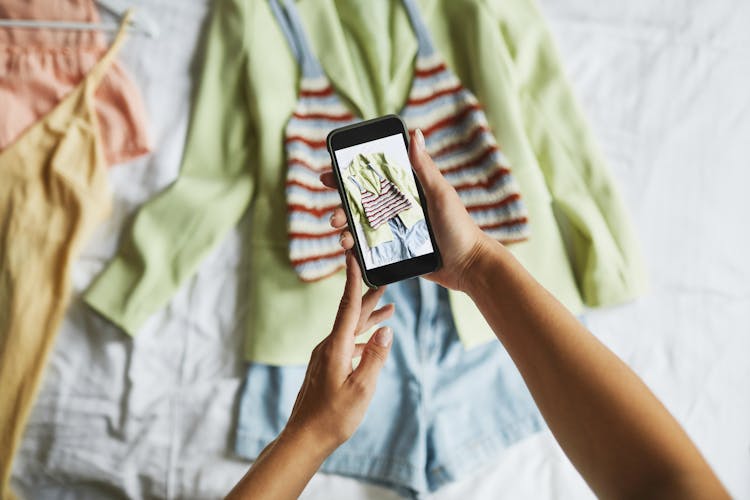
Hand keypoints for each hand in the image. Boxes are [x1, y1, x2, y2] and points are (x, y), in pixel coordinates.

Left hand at [283, 252, 394, 453]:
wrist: (304, 438)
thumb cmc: (333, 417)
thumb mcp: (362, 389)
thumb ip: (375, 357)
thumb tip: (387, 330)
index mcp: (335, 347)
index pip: (348, 306)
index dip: (353, 280)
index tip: (353, 256)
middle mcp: (328, 347)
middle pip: (351, 315)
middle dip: (368, 298)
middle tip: (384, 282)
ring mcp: (325, 357)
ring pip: (350, 330)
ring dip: (368, 319)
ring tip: (388, 310)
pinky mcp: (325, 367)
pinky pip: (346, 344)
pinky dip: (362, 338)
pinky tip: (373, 344)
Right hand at [320, 129, 493, 291]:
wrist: (467, 265)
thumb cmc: (458, 226)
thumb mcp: (440, 194)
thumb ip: (424, 167)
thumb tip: (415, 133)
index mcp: (406, 190)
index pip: (373, 177)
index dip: (349, 174)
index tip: (330, 174)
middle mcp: (397, 208)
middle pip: (360, 202)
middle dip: (341, 206)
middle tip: (334, 215)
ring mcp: (394, 230)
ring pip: (360, 225)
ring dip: (345, 229)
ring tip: (342, 235)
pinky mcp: (394, 251)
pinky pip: (369, 248)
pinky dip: (356, 248)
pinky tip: (349, 250)